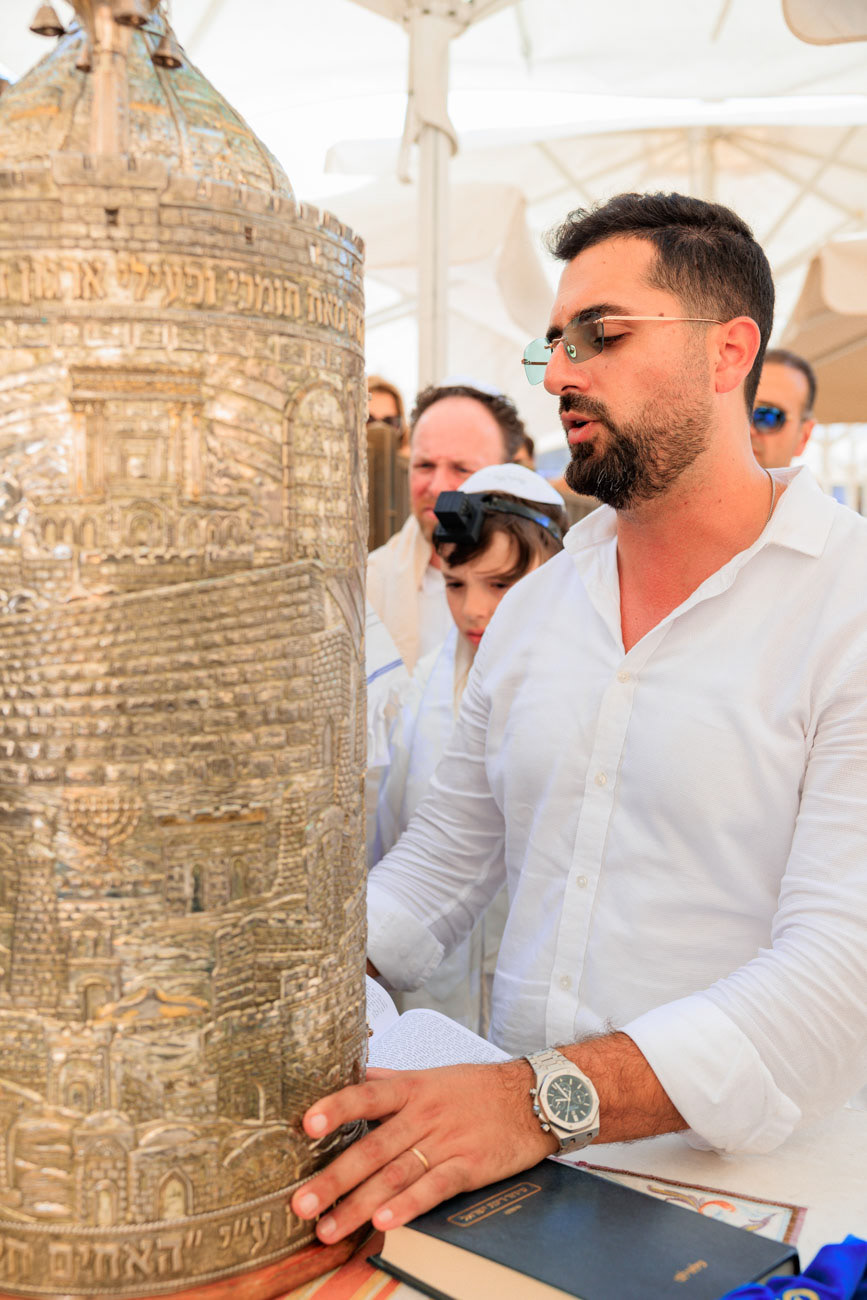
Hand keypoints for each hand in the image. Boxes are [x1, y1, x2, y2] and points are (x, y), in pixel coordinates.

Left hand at [290, 1060, 555, 1243]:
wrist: (533, 1097)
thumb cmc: (477, 1088)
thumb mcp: (432, 1075)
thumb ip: (391, 1081)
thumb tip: (354, 1076)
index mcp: (412, 1089)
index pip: (367, 1095)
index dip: (336, 1108)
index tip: (306, 1125)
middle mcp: (424, 1115)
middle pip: (372, 1148)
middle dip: (334, 1179)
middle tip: (300, 1204)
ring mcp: (446, 1142)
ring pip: (395, 1175)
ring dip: (359, 1205)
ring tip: (329, 1228)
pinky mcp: (468, 1167)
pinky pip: (434, 1189)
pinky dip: (409, 1206)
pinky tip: (385, 1223)